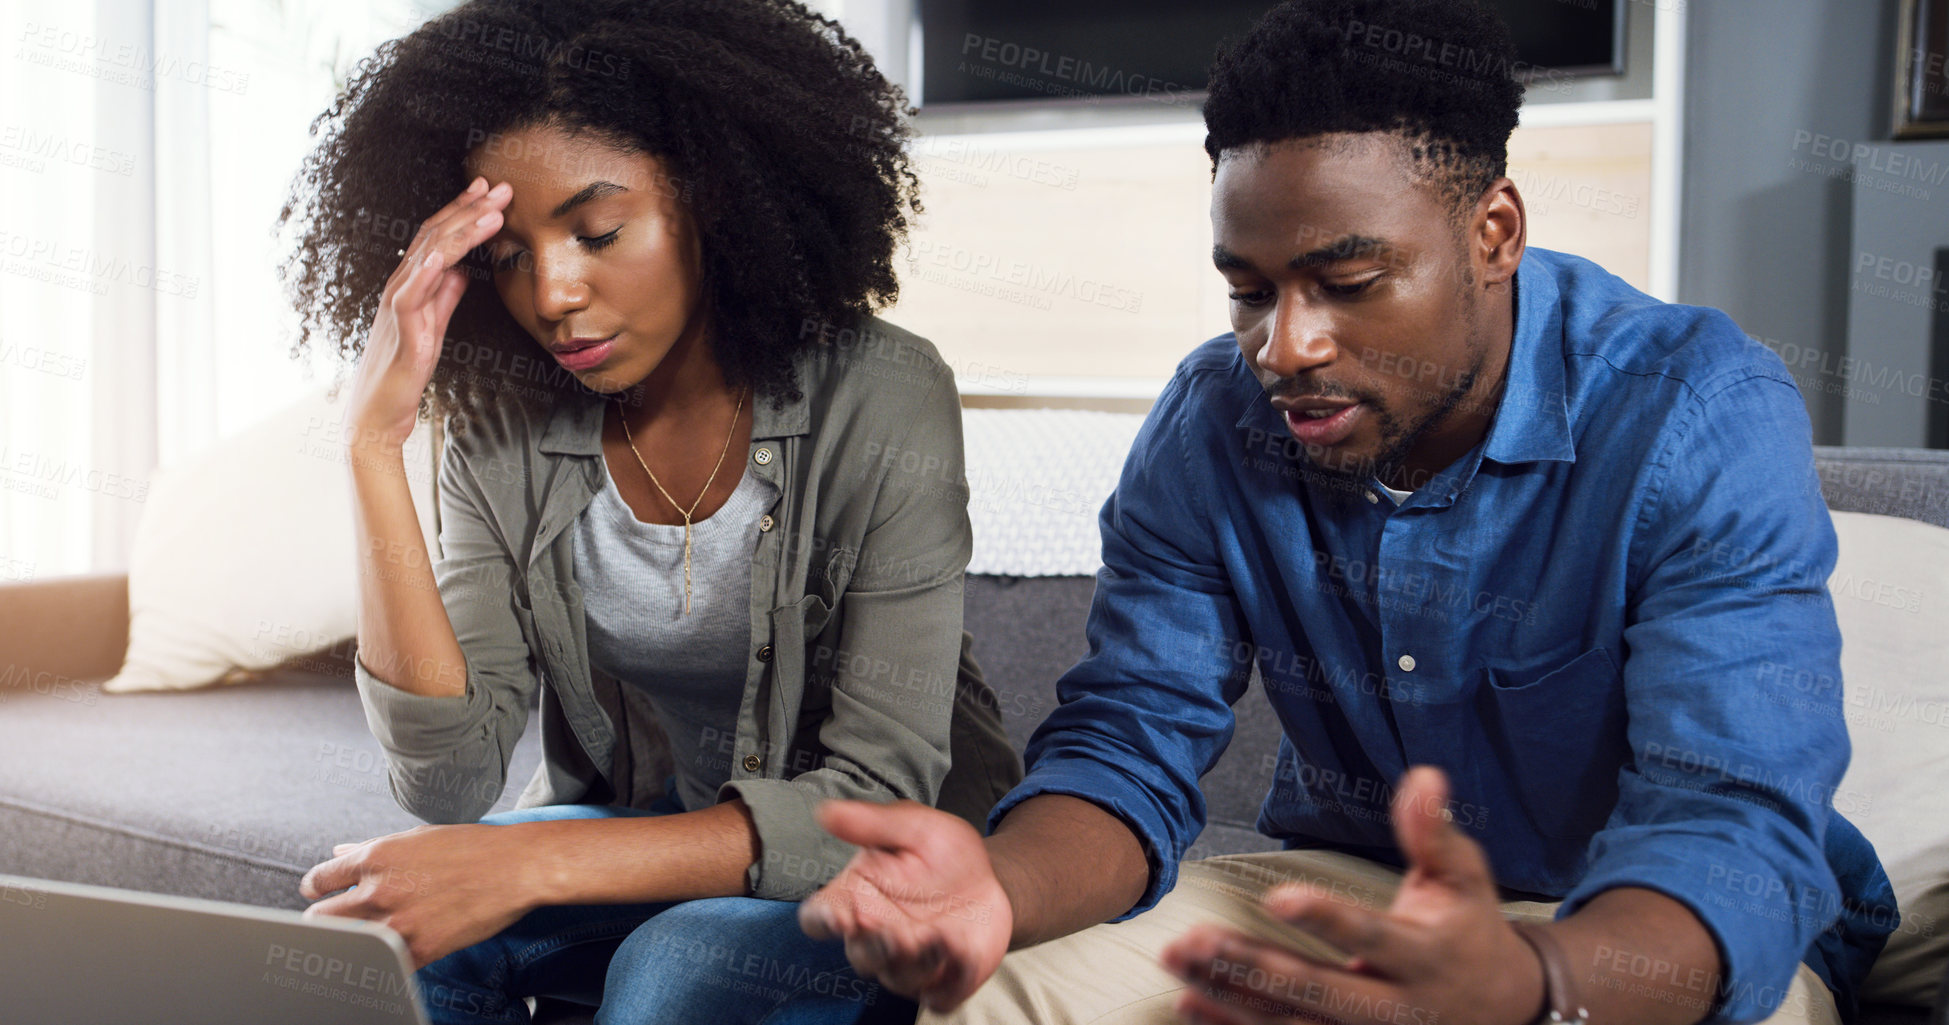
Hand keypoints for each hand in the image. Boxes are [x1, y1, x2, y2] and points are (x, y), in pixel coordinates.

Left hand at [299, 822, 540, 968]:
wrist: (515, 868)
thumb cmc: (471, 848)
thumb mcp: (417, 838)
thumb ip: (372, 848)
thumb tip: (340, 852)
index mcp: (374, 858)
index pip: (318, 880)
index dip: (315, 889)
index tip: (320, 894)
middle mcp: (377, 891)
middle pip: (319, 919)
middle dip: (323, 920)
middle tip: (336, 921)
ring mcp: (396, 924)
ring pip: (344, 945)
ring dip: (349, 943)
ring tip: (362, 938)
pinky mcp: (419, 950)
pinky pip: (382, 965)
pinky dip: (381, 962)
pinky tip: (389, 955)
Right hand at [342, 175, 510, 451]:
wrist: (379, 413)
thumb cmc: (403, 370)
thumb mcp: (433, 325)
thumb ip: (445, 296)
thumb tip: (463, 270)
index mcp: (410, 283)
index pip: (438, 237)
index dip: (464, 211)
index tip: (490, 191)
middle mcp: (400, 286)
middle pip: (435, 236)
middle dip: (469, 209)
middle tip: (501, 187)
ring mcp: (398, 305)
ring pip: (428, 257)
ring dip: (460, 231)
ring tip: (491, 212)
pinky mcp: (400, 330)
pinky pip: (410, 296)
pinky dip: (425, 272)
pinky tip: (442, 255)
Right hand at [799, 800, 1013, 1011]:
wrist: (990, 878)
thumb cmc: (941, 852)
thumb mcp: (913, 826)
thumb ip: (871, 823)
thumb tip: (826, 811)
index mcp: (855, 899)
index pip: (819, 918)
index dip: (823, 921)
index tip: (838, 916)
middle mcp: (875, 937)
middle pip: (860, 955)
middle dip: (877, 947)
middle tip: (896, 933)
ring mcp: (908, 964)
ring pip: (899, 978)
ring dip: (917, 963)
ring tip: (938, 936)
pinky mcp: (943, 982)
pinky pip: (940, 995)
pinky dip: (951, 981)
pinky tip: (964, 951)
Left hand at [1162, 766, 1546, 1024]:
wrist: (1498, 1007)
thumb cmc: (1468, 928)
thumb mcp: (1466, 877)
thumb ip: (1436, 832)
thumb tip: (1424, 776)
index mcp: (1423, 957)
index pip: (1371, 936)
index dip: (1327, 918)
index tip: (1279, 896)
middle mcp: (1393, 1008)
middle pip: (1317, 993)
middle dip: (1253, 966)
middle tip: (1198, 939)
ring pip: (1290, 1023)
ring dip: (1228, 994)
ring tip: (1178, 959)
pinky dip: (1233, 1024)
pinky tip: (1189, 999)